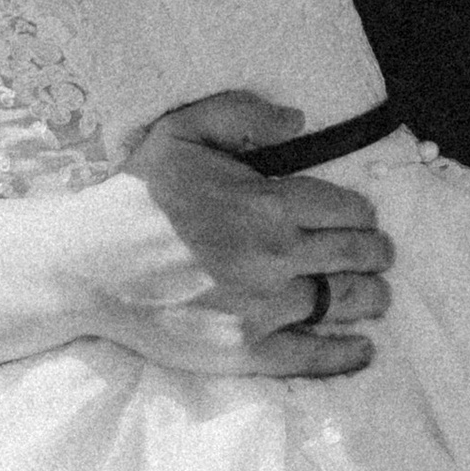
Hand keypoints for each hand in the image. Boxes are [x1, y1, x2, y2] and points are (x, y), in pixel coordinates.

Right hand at [97, 93, 392, 377]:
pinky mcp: (246, 348)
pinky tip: (363, 349)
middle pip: (356, 255)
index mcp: (266, 203)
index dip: (361, 213)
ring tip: (376, 294)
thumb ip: (241, 114)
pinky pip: (312, 356)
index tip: (362, 217)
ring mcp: (263, 307)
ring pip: (344, 301)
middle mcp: (275, 256)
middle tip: (379, 253)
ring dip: (371, 296)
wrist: (90, 264)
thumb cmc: (136, 196)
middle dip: (376, 252)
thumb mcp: (181, 131)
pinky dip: (345, 354)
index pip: (345, 208)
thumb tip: (298, 120)